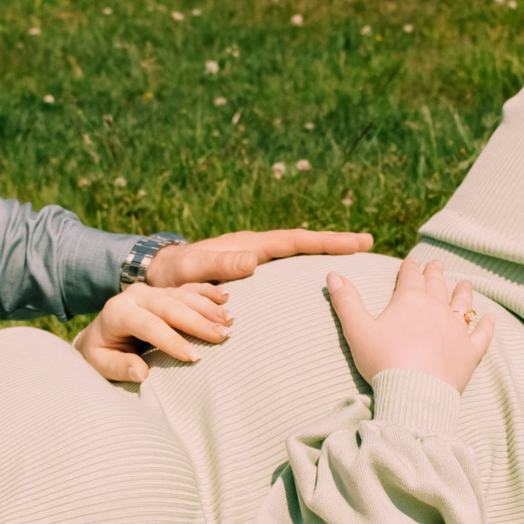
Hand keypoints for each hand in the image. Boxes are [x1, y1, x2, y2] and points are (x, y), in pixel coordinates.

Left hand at [75, 281, 232, 381]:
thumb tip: (142, 373)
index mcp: (117, 312)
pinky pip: (188, 288)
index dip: (171, 340)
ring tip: (229, 321)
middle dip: (197, 322)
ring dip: (208, 308)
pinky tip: (226, 298)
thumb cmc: (102, 353)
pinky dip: (207, 293)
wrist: (100, 334)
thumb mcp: (101, 364)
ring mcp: (152, 290)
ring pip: (183, 295)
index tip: (194, 357)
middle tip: (221, 336)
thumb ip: (120, 367)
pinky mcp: (165, 290)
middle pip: (170, 306)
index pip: (148, 324)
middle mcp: (136, 296)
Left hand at [146, 228, 373, 285]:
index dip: (326, 241)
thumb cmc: (170, 276)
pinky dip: (304, 269)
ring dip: (323, 255)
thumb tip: (253, 261)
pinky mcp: (250, 273)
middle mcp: (255, 249)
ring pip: (296, 256)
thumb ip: (217, 266)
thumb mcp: (191, 271)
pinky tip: (318, 282)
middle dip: (334, 243)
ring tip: (354, 258)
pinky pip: (284, 269)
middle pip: (303, 244)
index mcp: (248, 246)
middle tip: (368, 243)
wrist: (155, 275)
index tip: (356, 242)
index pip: (295, 241)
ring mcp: (254, 260)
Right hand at [326, 255, 494, 392]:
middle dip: (435, 274)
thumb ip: (346, 301)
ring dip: (463, 292)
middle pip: (437, 286)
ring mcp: (456, 330)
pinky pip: (481, 334)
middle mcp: (436, 309)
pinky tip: (490, 318)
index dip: (409, 268)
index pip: (410, 277)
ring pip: (462, 304)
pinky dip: (486, 325)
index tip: (411, 262)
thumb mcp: (357, 330)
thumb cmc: (382, 361)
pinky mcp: (469, 352)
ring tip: (465, 284)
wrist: (414, 394)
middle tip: (436, 265)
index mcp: (410, 300)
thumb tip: (333, 274)